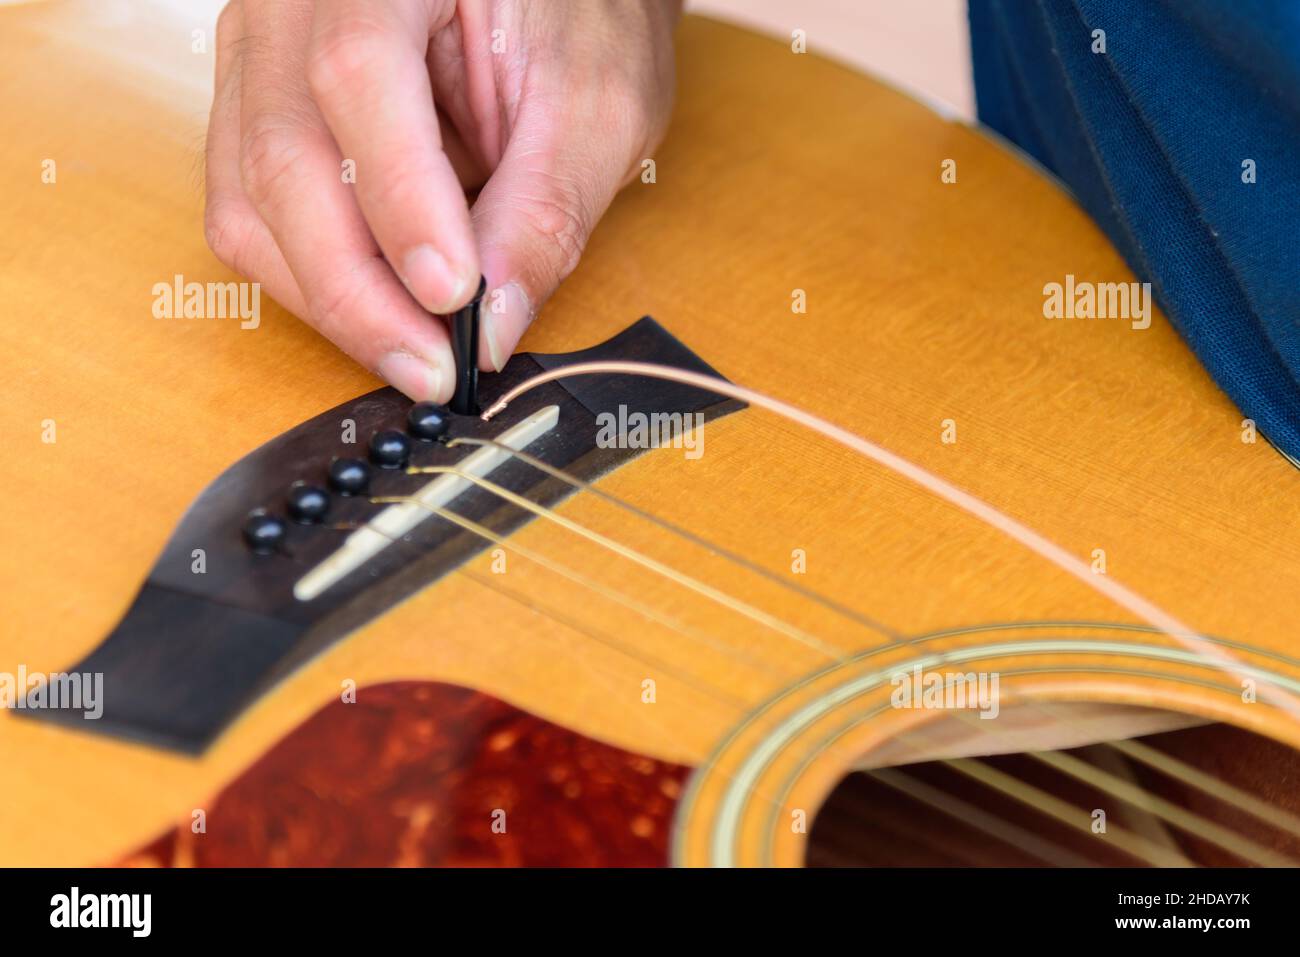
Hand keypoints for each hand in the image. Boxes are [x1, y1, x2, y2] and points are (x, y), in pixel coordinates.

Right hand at [204, 0, 679, 400]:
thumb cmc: (578, 14)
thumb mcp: (596, 102)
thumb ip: (543, 208)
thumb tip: (492, 329)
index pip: (359, 75)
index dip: (401, 199)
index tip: (454, 298)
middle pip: (284, 152)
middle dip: (357, 286)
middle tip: (431, 366)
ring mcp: (261, 52)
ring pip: (251, 200)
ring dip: (330, 297)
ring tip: (414, 351)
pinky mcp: (257, 107)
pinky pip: (251, 212)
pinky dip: (311, 277)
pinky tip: (380, 310)